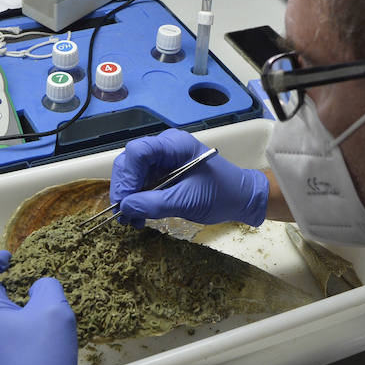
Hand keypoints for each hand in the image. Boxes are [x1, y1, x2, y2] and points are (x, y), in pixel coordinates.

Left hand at [0, 251, 85, 364]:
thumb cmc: (42, 362)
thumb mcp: (55, 313)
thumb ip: (47, 288)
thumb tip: (39, 288)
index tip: (10, 260)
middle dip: (6, 293)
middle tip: (32, 296)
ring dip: (7, 320)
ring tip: (34, 327)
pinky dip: (5, 342)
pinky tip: (29, 353)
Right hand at [110, 129, 268, 225]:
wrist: (240, 199)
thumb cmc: (221, 194)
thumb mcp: (187, 201)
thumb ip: (154, 204)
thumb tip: (126, 208)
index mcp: (174, 145)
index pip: (138, 152)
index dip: (127, 176)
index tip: (125, 200)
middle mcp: (165, 149)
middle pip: (130, 162)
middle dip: (124, 188)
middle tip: (123, 213)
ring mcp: (163, 161)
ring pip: (133, 175)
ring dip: (129, 197)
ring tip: (131, 220)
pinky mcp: (163, 175)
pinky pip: (142, 184)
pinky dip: (137, 201)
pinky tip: (138, 216)